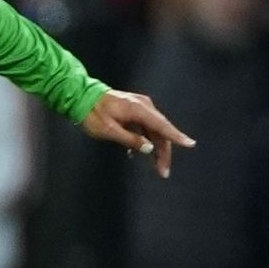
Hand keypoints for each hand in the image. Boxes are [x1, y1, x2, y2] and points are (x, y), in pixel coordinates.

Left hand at [81, 88, 195, 177]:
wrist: (78, 95)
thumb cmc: (91, 113)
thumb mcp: (108, 130)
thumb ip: (130, 139)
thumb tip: (150, 148)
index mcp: (137, 108)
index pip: (161, 125)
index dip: (176, 136)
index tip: (190, 144)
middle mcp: (141, 105)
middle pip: (160, 131)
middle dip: (163, 152)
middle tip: (163, 172)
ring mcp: (138, 106)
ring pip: (153, 130)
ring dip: (154, 148)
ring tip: (155, 167)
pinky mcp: (133, 109)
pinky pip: (144, 127)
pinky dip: (144, 139)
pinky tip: (135, 153)